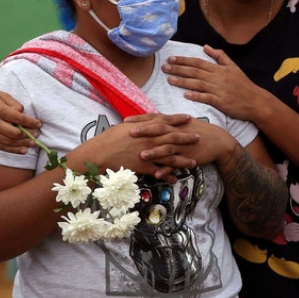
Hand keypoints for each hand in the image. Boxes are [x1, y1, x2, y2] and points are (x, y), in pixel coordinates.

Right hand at [0, 83, 40, 153]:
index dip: (31, 122)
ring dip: (22, 144)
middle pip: (13, 133)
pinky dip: (12, 149)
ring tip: (33, 144)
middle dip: (28, 135)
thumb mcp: (2, 94)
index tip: (39, 124)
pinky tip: (22, 150)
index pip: (18, 119)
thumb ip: (14, 104)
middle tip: (37, 134)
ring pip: (7, 142)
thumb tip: (23, 114)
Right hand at [75, 117, 201, 181]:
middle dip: (187, 138)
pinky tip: (176, 179)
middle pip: (173, 138)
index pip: (165, 121)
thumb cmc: (108, 139)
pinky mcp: (143, 166)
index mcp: (145, 128)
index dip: (178, 120)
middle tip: (199, 137)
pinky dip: (168, 176)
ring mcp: (148, 153)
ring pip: (170, 156)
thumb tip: (146, 121)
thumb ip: (138, 124)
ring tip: (194, 162)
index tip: (189, 118)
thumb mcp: (124, 127)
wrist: (99, 153)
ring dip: (183, 159)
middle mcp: (149, 140)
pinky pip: (159, 172)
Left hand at [123, 113, 234, 175]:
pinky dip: (167, 169)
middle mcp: (177, 132)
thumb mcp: (183, 123)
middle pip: (159, 130)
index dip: (141, 119)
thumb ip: (167, 122)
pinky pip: (176, 164)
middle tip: (130, 133)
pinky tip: (157, 174)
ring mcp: (183, 145)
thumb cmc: (199, 131)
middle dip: (145, 132)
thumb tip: (151, 120)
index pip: (155, 118)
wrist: (218, 141)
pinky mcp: (188, 157)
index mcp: (174, 123)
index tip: (126, 120)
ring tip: (142, 155)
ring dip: (155, 152)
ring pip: (167, 148)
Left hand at [162, 46, 267, 120]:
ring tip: (170, 79)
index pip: (198, 62)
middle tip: (164, 67)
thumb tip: (206, 47)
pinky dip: (196, 96)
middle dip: (178, 69)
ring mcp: (219, 90)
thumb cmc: (243, 85)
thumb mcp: (233, 66)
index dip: (184, 60)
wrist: (256, 101)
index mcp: (220, 69)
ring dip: (183, 81)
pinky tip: (186, 95)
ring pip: (198, 84)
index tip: (171, 58)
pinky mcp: (221, 102)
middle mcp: (218, 78)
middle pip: (195, 71)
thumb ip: (220, 56)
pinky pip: (207, 98)